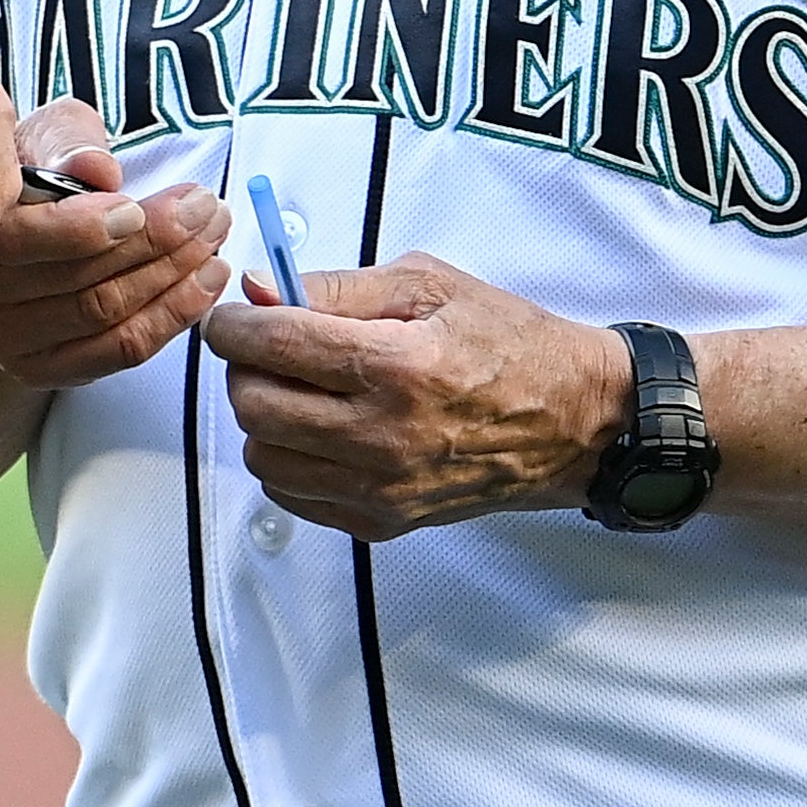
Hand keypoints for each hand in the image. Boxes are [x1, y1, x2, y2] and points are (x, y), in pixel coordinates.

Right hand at [0, 104, 233, 388]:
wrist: (12, 211)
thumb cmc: (31, 163)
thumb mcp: (44, 131)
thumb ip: (69, 142)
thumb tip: (98, 170)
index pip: (27, 239)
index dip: (91, 227)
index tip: (145, 204)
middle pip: (81, 284)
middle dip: (159, 245)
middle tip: (208, 210)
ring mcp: (4, 340)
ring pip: (105, 319)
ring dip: (175, 281)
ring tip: (215, 241)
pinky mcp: (40, 367)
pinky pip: (116, 352)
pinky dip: (169, 319)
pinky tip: (203, 285)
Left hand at [202, 251, 631, 541]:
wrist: (572, 420)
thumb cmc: (507, 342)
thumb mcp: (428, 284)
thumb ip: (336, 286)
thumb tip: (259, 289)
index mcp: (397, 365)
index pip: (272, 345)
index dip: (233, 325)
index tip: (233, 316)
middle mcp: (384, 435)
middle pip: (254, 405)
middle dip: (245, 369)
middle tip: (269, 348)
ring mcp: (382, 487)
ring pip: (264, 455)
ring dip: (265, 417)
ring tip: (301, 390)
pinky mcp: (383, 521)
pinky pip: (293, 494)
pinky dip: (289, 460)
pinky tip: (319, 430)